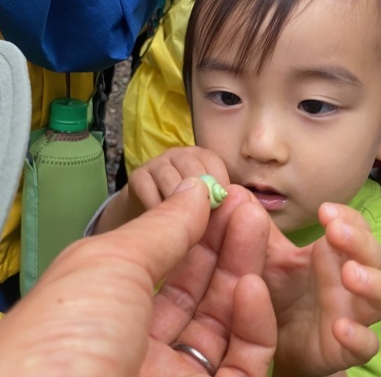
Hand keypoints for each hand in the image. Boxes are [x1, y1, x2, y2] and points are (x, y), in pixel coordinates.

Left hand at [0, 178, 275, 376]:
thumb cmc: (57, 340)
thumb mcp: (109, 263)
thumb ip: (162, 227)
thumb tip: (195, 189)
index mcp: (102, 310)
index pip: (160, 264)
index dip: (192, 227)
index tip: (219, 194)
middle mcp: (135, 345)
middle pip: (194, 291)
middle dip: (222, 242)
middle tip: (245, 203)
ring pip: (221, 325)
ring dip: (241, 272)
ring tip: (254, 223)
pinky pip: (240, 367)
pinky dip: (254, 326)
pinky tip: (250, 285)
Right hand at [97, 146, 229, 231]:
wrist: (147, 214)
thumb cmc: (185, 211)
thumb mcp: (205, 205)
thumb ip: (221, 203)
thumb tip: (243, 205)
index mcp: (201, 157)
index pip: (213, 163)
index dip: (218, 185)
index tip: (219, 209)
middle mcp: (179, 155)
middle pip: (192, 168)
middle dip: (199, 196)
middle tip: (202, 221)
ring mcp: (157, 163)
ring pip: (170, 178)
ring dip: (177, 204)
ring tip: (182, 226)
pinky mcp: (137, 176)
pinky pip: (148, 189)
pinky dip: (156, 208)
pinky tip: (161, 223)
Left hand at [265, 203, 380, 376]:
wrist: (268, 344)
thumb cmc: (272, 292)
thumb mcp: (261, 258)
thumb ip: (253, 227)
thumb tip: (235, 191)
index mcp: (331, 253)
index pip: (353, 226)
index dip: (346, 216)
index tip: (324, 210)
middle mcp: (349, 280)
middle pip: (373, 255)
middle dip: (360, 240)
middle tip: (335, 232)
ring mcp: (352, 313)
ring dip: (373, 283)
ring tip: (350, 275)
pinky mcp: (345, 349)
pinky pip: (366, 344)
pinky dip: (359, 336)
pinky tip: (340, 327)